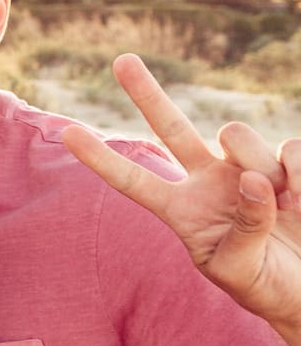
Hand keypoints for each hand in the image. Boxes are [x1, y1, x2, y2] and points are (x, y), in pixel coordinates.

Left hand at [63, 54, 300, 333]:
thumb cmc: (262, 285)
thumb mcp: (239, 269)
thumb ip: (243, 229)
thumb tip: (252, 180)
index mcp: (181, 210)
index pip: (133, 181)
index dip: (102, 159)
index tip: (67, 134)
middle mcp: (207, 180)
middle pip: (170, 128)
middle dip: (147, 94)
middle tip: (121, 60)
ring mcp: (246, 167)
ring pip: (236, 135)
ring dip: (262, 168)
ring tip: (286, 207)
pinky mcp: (289, 164)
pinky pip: (291, 148)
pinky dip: (300, 173)